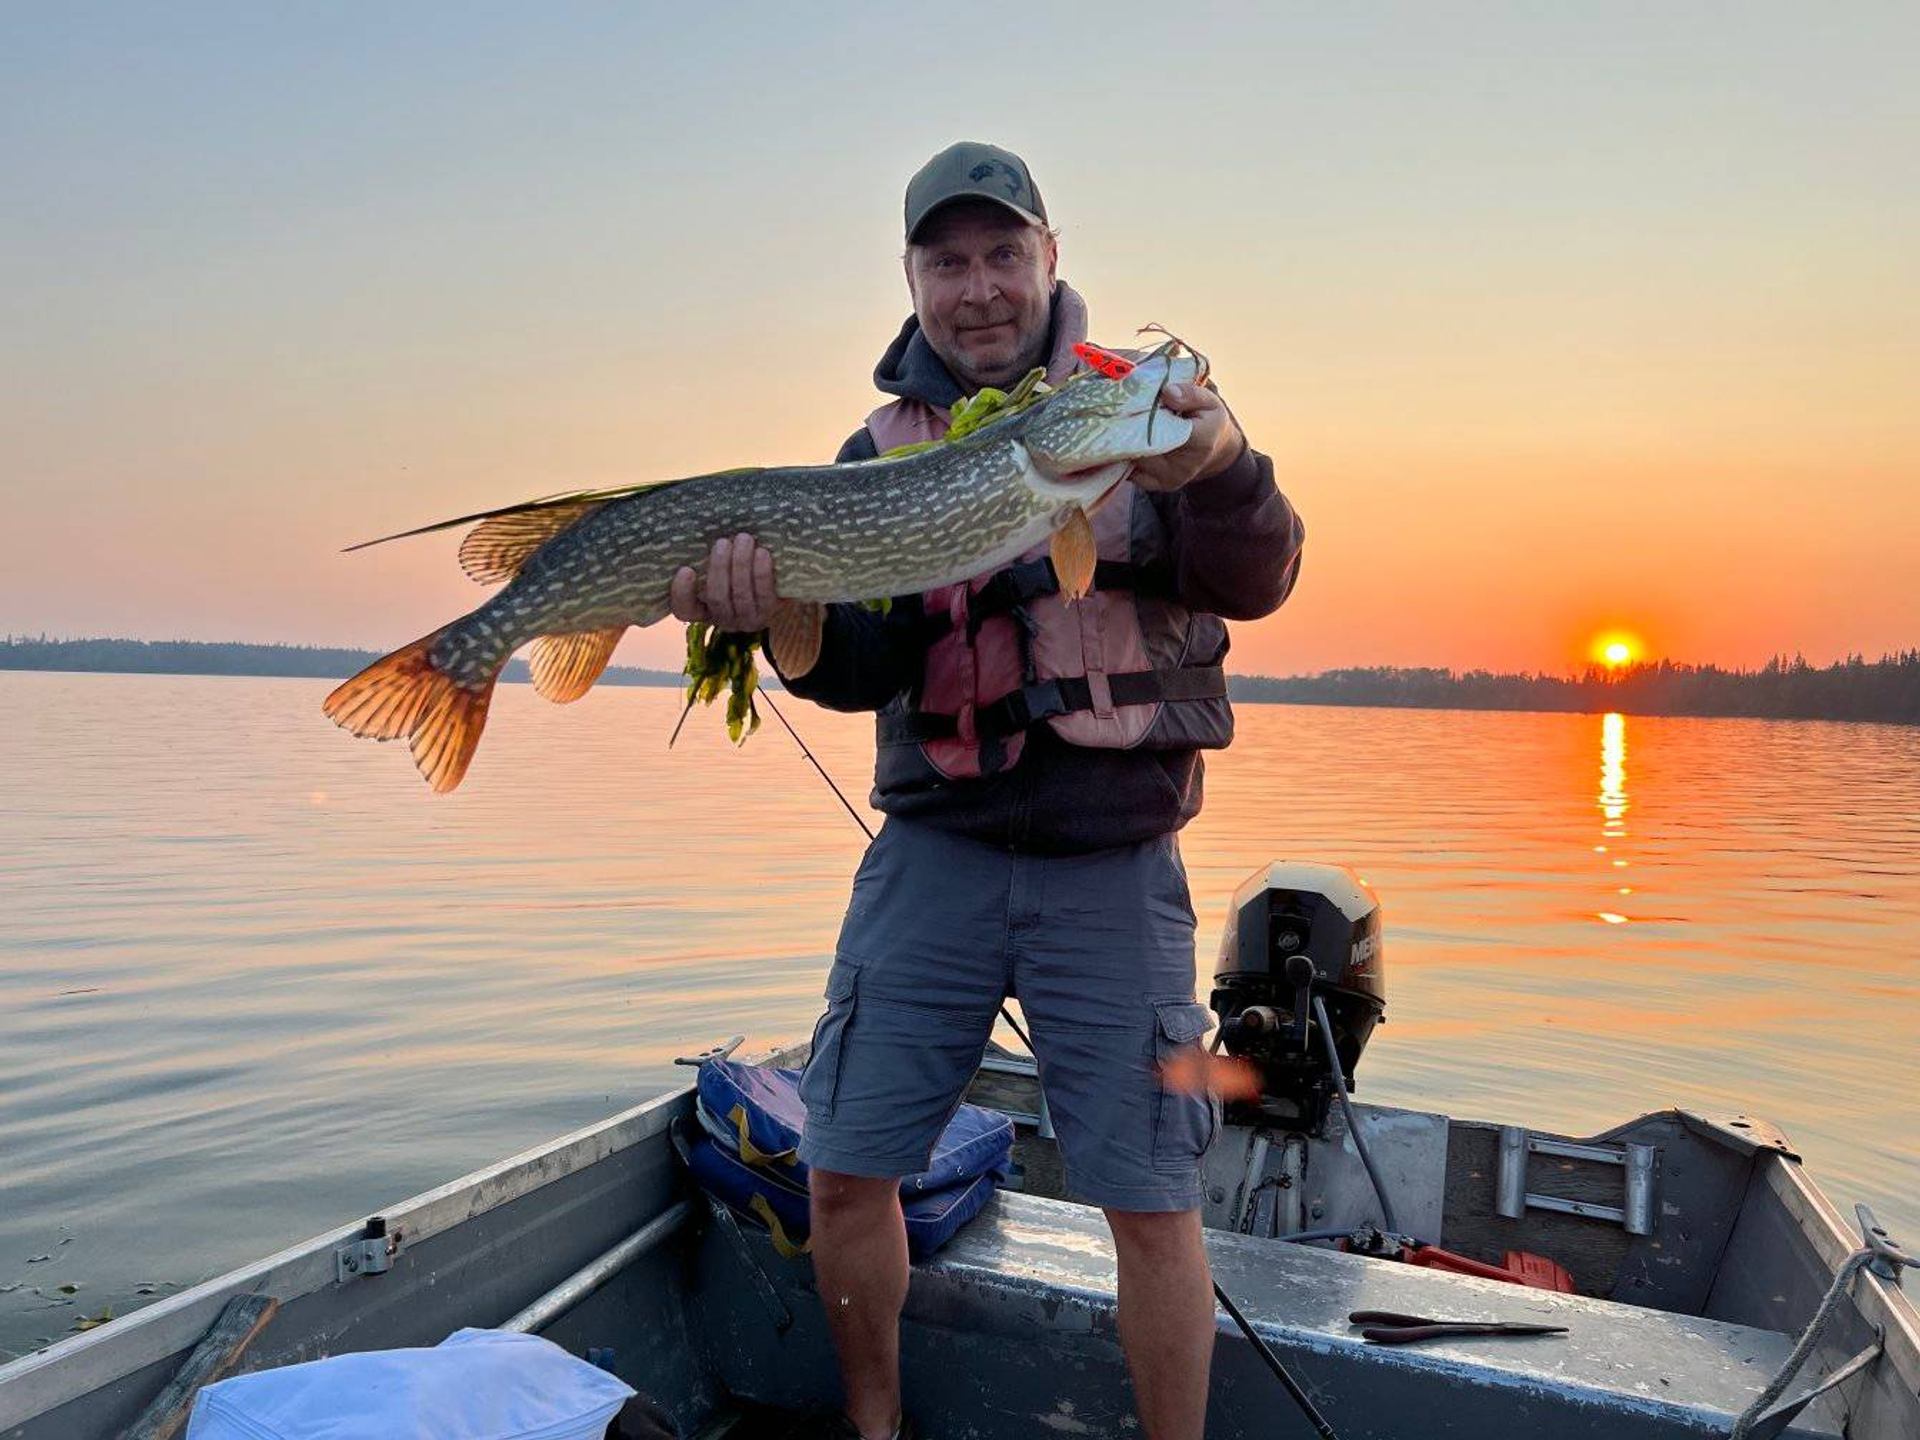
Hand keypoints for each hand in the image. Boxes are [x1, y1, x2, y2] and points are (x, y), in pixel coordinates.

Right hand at [670, 533, 776, 631]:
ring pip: (741, 595)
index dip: (682, 593)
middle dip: (719, 569)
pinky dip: (762, 573)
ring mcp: (747, 619)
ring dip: (741, 565)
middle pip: (717, 598)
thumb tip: (702, 524)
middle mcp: (723, 618)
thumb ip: (707, 556)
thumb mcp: (720, 566)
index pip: (684, 609)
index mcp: (703, 609)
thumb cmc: (737, 569)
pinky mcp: (770, 612)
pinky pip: (764, 594)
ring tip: (744, 539)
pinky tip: (762, 553)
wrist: (777, 586)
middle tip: (722, 543)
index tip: (685, 569)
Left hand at [1128, 383, 1245, 493]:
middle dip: (1128, 429)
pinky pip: (1130, 470)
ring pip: (1134, 459)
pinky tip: (1123, 440)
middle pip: (1145, 447)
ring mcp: (1167, 479)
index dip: (1145, 416)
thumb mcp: (1209, 401)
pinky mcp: (1155, 486)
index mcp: (1201, 442)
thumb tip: (1167, 392)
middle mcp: (1183, 467)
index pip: (1167, 430)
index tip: (1132, 402)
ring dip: (1124, 442)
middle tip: (1118, 411)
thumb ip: (1190, 394)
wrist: (1214, 451)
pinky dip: (1124, 455)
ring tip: (1119, 424)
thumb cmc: (1208, 421)